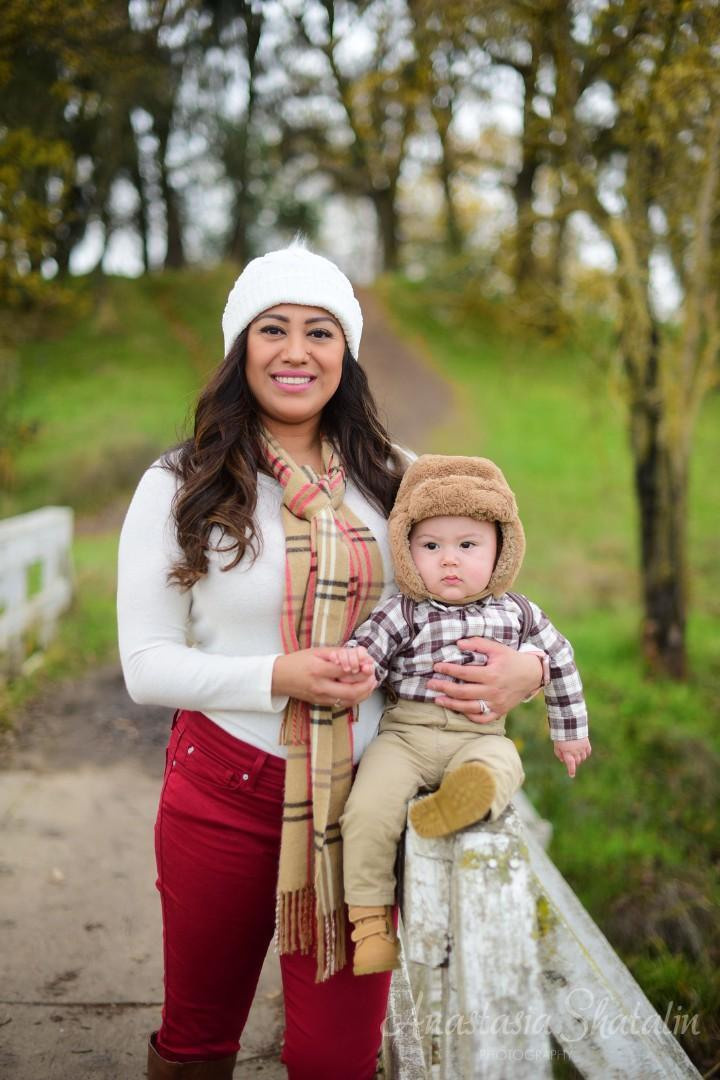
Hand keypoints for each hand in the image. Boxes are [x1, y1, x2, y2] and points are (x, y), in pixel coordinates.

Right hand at [272, 648, 376, 707]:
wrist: (278, 678)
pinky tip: (360, 691)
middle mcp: (320, 686)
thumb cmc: (298, 661)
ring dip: (363, 694)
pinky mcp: (320, 704)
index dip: (361, 669)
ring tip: (371, 684)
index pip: (346, 672)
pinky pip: (342, 704)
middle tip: (374, 677)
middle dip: (366, 685)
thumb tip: (358, 655)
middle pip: (350, 691)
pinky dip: (354, 699)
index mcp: (318, 669)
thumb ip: (337, 654)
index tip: (370, 665)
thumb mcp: (316, 651)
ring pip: (348, 701)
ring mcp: (320, 698)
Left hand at [427, 638, 543, 721]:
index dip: (448, 669)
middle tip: (430, 684)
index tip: (436, 666)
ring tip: (438, 699)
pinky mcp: (500, 712)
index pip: (464, 673)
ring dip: (451, 705)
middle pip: (463, 693)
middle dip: (444, 688)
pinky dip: (470, 716)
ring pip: (469, 708)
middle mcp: (493, 691)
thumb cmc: (511, 659)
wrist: (532, 674)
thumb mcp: (497, 648)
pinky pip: (482, 719)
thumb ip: (477, 644)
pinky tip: (459, 710)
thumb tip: (458, 644)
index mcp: (491, 674)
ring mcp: (496, 704)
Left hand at [554, 737, 591, 777]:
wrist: (570, 724)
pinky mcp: (587, 744)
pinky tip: (582, 751)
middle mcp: (575, 752)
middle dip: (574, 762)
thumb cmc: (561, 735)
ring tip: (576, 753)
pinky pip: (588, 752)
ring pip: (583, 758)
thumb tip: (563, 760)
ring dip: (580, 758)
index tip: (571, 775)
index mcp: (567, 752)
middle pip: (577, 762)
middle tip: (571, 759)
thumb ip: (558, 753)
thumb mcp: (557, 744)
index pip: (571, 764)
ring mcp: (582, 748)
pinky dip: (585, 753)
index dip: (571, 771)